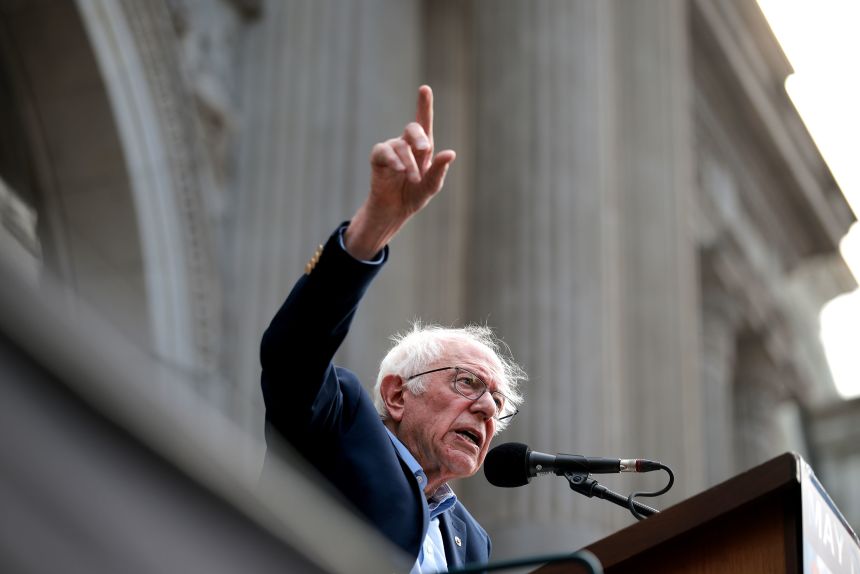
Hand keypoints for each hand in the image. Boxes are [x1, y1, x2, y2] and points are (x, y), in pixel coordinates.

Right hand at [344, 85, 455, 259]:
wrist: (395, 210)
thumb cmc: (414, 195)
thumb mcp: (431, 185)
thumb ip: (440, 169)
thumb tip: (450, 153)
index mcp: (422, 147)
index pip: (424, 122)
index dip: (424, 105)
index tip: (424, 89)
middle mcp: (406, 144)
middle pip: (412, 128)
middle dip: (419, 136)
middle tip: (425, 149)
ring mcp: (391, 150)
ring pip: (400, 146)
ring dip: (409, 163)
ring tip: (413, 178)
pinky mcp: (378, 159)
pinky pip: (383, 152)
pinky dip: (393, 160)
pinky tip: (398, 170)